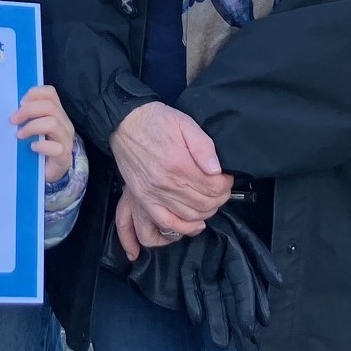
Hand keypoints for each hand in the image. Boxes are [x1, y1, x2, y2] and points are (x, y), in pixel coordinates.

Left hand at [11, 85, 74, 182]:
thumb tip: (10, 108)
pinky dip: (42, 145)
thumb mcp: (33, 128)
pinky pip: (56, 147)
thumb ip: (27, 117)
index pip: (51, 93)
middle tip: (13, 120)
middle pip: (50, 106)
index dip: (34, 94)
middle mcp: (65, 124)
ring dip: (32, 127)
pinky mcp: (64, 158)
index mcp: (57, 113)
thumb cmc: (37, 147)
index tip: (19, 102)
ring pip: (53, 123)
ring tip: (20, 135)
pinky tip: (32, 148)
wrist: (47, 173)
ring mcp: (66, 141)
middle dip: (28, 110)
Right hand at [110, 102, 232, 257]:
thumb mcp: (184, 123)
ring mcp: (154, 195)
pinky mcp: (143, 199)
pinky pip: (166, 223)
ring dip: (206, 213)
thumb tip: (217, 170)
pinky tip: (195, 224)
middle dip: (219, 198)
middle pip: (204, 204)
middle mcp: (167, 184)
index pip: (213, 187)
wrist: (124, 123)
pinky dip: (183, 229)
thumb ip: (203, 146)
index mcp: (179, 164)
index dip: (226, 184)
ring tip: (210, 202)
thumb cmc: (155, 121)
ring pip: (189, 216)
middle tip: (222, 189)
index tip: (226, 177)